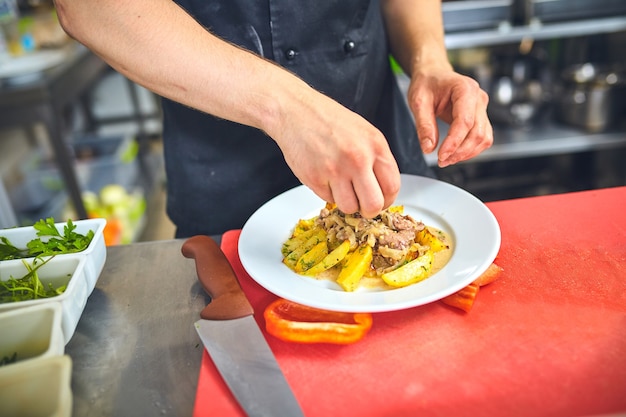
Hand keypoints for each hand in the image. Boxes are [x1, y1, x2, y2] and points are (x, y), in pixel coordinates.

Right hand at [271, 90, 400, 218]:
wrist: (295, 111)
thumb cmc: (328, 119)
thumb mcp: (363, 132)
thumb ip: (376, 158)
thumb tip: (383, 187)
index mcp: (375, 145)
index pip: (392, 186)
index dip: (387, 200)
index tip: (381, 201)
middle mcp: (357, 158)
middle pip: (373, 204)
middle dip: (369, 210)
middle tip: (362, 205)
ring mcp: (335, 170)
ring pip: (350, 207)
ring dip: (346, 203)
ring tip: (341, 187)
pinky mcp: (315, 178)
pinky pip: (328, 199)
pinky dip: (327, 193)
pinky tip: (324, 175)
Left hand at [407, 65, 492, 166]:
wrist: (433, 74)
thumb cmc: (427, 82)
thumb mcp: (418, 101)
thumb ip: (424, 124)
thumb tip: (428, 148)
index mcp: (465, 89)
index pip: (465, 122)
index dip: (454, 142)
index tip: (441, 155)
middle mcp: (478, 98)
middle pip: (478, 132)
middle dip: (460, 151)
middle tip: (442, 160)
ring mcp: (481, 108)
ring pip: (484, 138)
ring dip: (467, 153)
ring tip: (447, 159)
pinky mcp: (480, 117)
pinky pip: (481, 137)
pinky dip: (470, 149)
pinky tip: (455, 153)